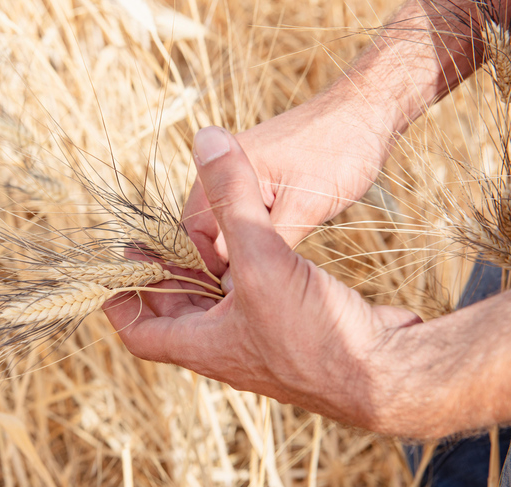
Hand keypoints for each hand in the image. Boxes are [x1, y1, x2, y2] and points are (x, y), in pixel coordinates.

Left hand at [105, 127, 421, 434]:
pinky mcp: (291, 330)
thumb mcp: (262, 258)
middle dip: (164, 277)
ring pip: (216, 306)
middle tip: (158, 237)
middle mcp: (225, 350)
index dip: (120, 301)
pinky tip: (255, 248)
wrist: (388, 371)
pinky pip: (252, 300)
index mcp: (201, 346)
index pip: (139, 332)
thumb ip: (232, 198)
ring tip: (201, 234)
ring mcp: (259, 343)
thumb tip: (206, 139)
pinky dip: (243, 275)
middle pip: (176, 315)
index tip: (117, 266)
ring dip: (205, 273)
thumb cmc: (316, 333)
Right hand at [183, 92, 391, 283]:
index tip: (230, 302)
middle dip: (220, 269)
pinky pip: (242, 221)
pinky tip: (272, 263)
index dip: (206, 274)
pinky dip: (253, 243)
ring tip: (260, 288)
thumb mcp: (306, 206)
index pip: (191, 239)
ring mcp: (237, 179)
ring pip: (223, 232)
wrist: (367, 111)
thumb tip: (238, 283)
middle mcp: (219, 176)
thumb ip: (269, 241)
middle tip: (246, 301)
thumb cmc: (340, 151)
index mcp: (219, 173)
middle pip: (202, 238)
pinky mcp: (257, 184)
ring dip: (238, 257)